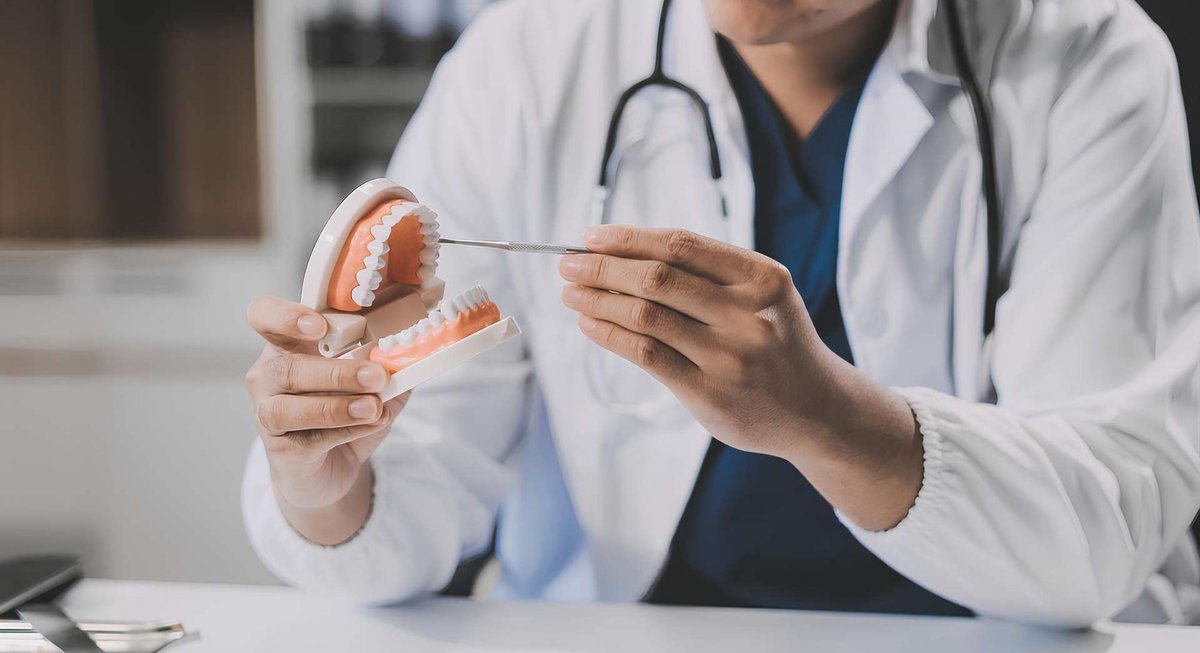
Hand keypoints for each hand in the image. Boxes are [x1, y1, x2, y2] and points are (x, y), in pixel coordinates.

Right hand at [245, 295, 408, 543]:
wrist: (332, 468)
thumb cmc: (347, 412)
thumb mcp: (373, 380)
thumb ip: (389, 362)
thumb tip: (418, 347)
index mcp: (288, 345)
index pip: (264, 315)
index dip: (285, 316)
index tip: (320, 326)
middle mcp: (268, 376)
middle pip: (285, 367)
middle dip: (334, 372)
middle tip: (376, 376)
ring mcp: (268, 414)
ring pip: (286, 408)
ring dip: (336, 405)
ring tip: (373, 406)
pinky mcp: (281, 450)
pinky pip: (307, 438)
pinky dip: (344, 429)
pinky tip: (370, 423)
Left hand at [558, 225, 922, 529]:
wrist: (816, 409)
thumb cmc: (774, 340)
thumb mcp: (761, 294)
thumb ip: (707, 272)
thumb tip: (620, 250)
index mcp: (762, 278)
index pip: (682, 244)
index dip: (629, 237)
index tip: (591, 236)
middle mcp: (748, 315)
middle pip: (657, 277)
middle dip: (602, 266)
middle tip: (567, 263)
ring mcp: (729, 356)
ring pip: (646, 315)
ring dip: (598, 299)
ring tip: (571, 293)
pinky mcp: (710, 393)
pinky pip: (647, 355)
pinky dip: (610, 335)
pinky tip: (589, 324)